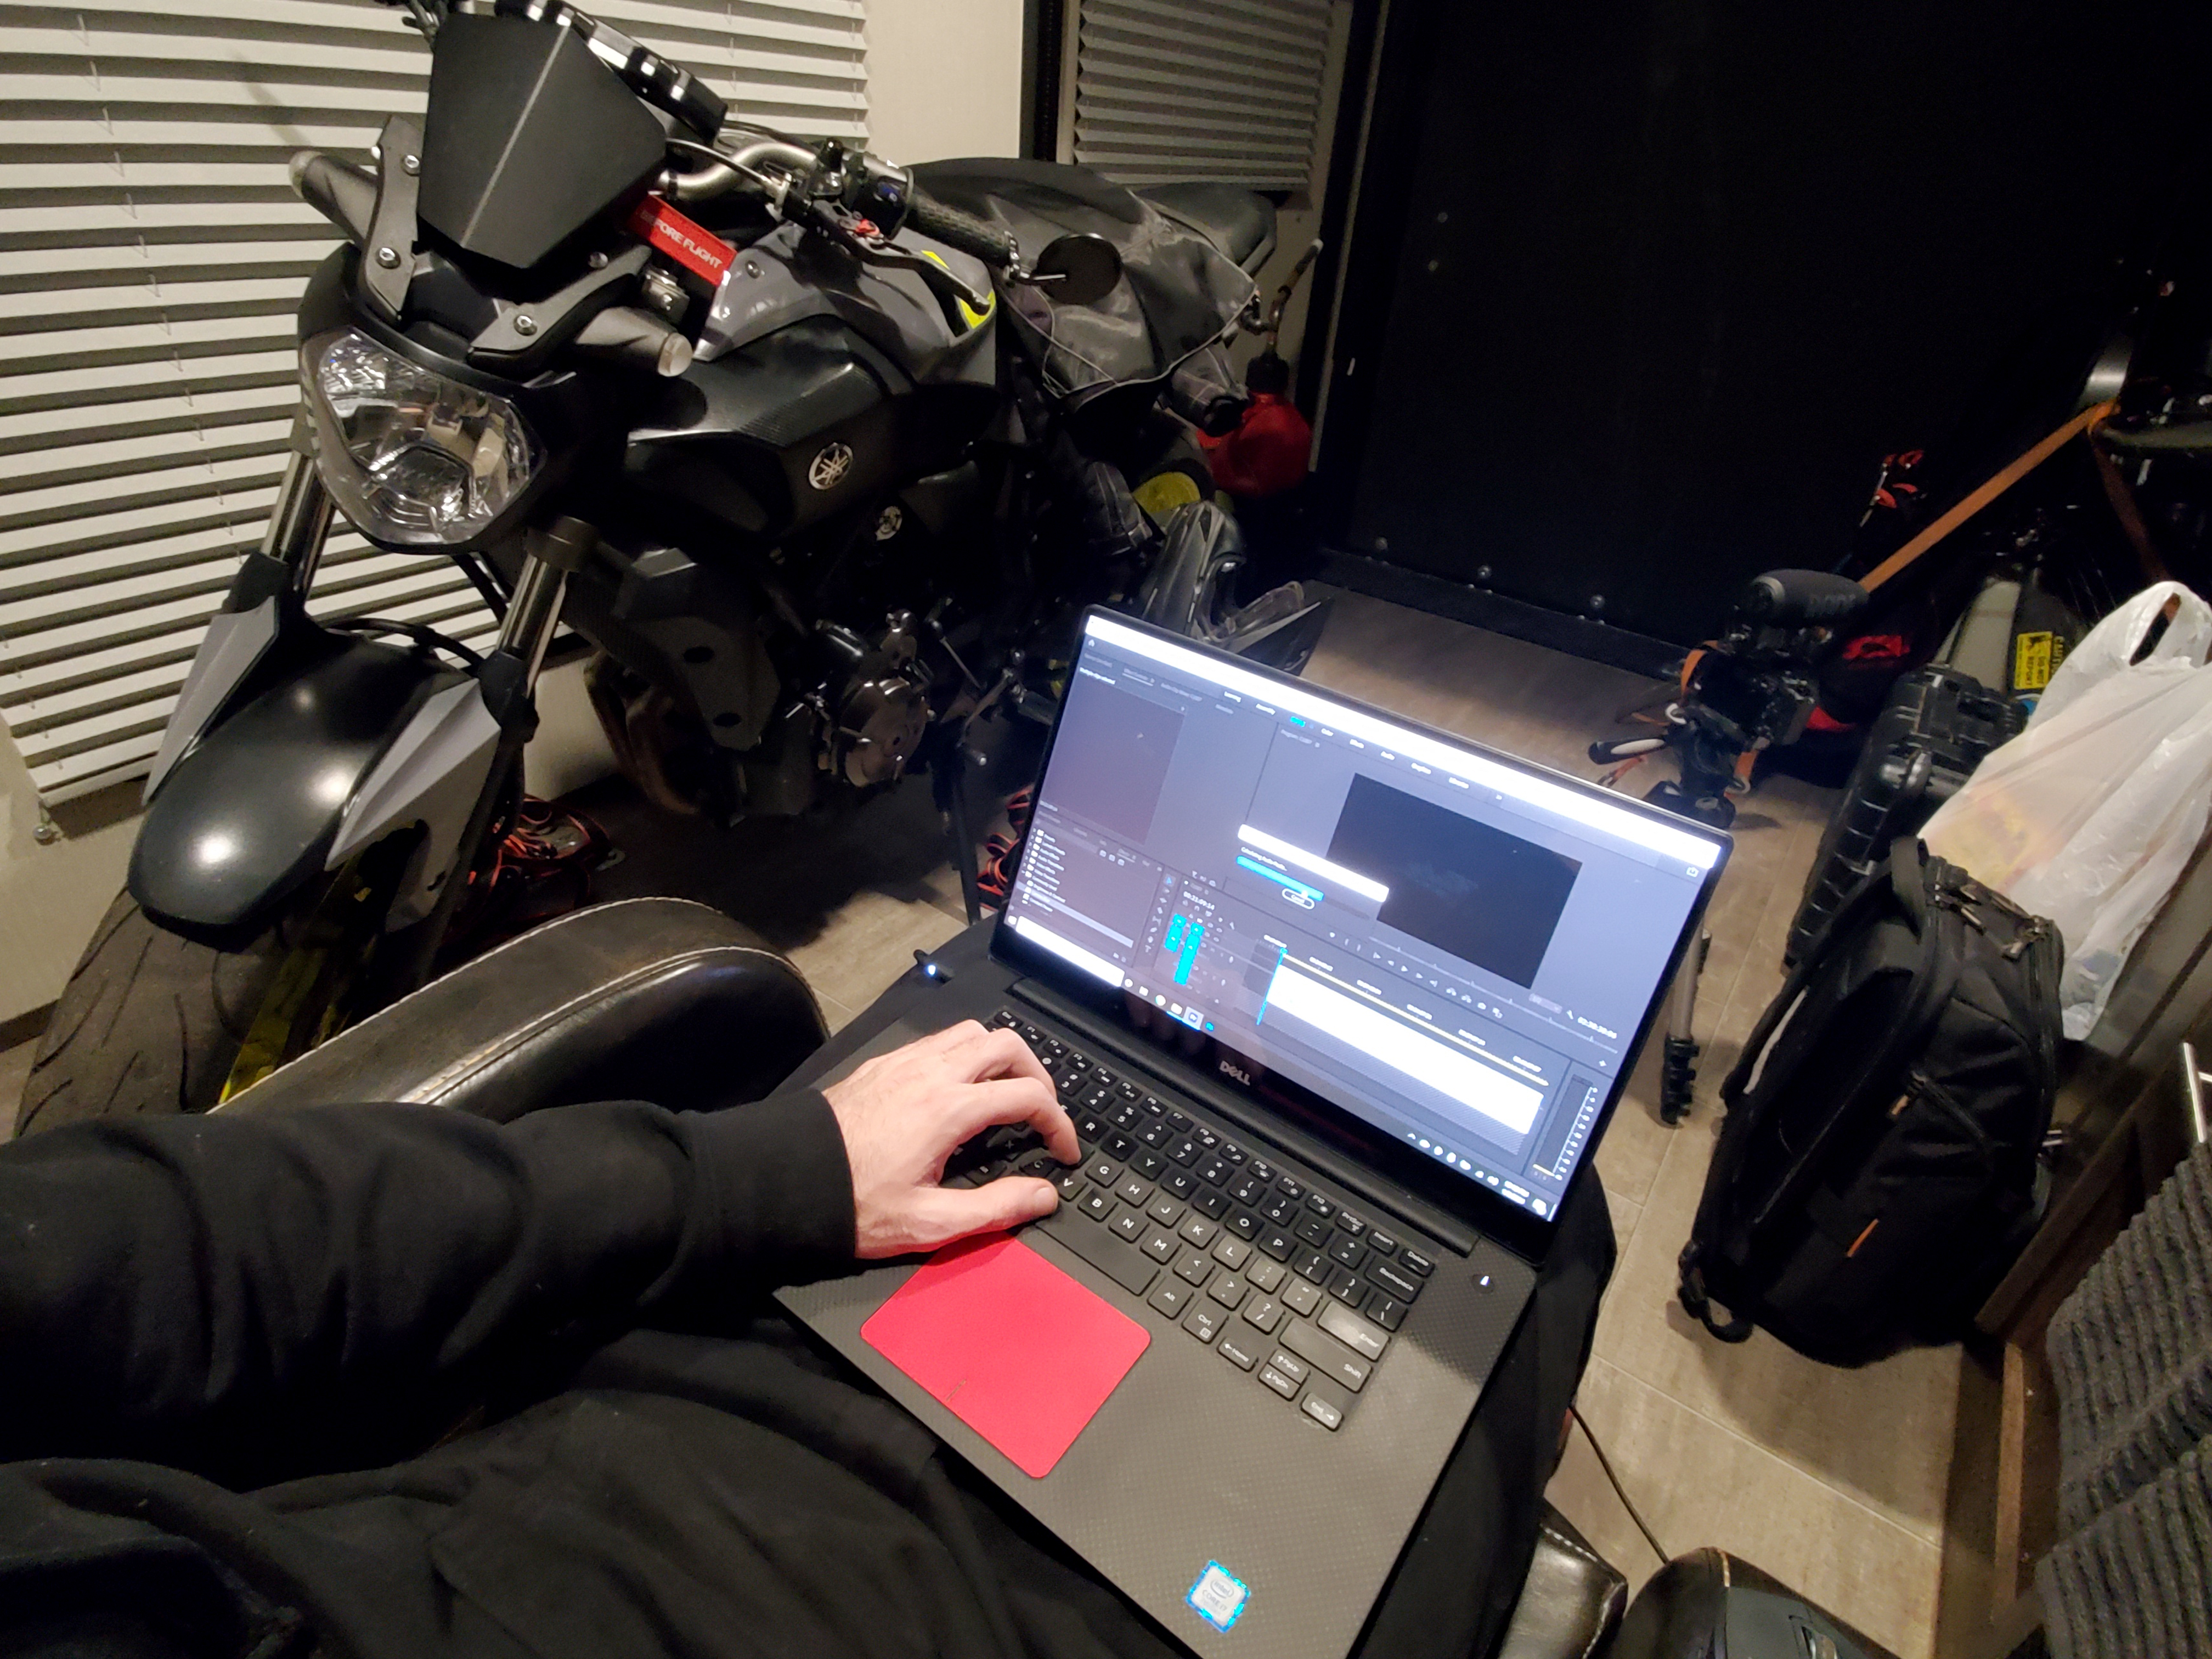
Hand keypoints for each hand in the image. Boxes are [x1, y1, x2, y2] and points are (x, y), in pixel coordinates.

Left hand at [823, 1020, 1081, 1257]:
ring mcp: (904, 1062)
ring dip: (1000, 1058)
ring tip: (1005, 1095)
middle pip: (1007, 1045)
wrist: (785, 1181)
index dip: (1060, 1123)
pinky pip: (937, 1041)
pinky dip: (963, 1055)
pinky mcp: (883, 1064)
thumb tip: (1044, 1196)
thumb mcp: (931, 1222)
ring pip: (971, 1033)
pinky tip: (958, 1091)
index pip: (1029, 1097)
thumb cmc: (854, 1205)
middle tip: (1042, 1113)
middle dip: (1037, 1075)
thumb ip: (996, 1208)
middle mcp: (931, 1073)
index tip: (1064, 1150)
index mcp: (949, 1108)